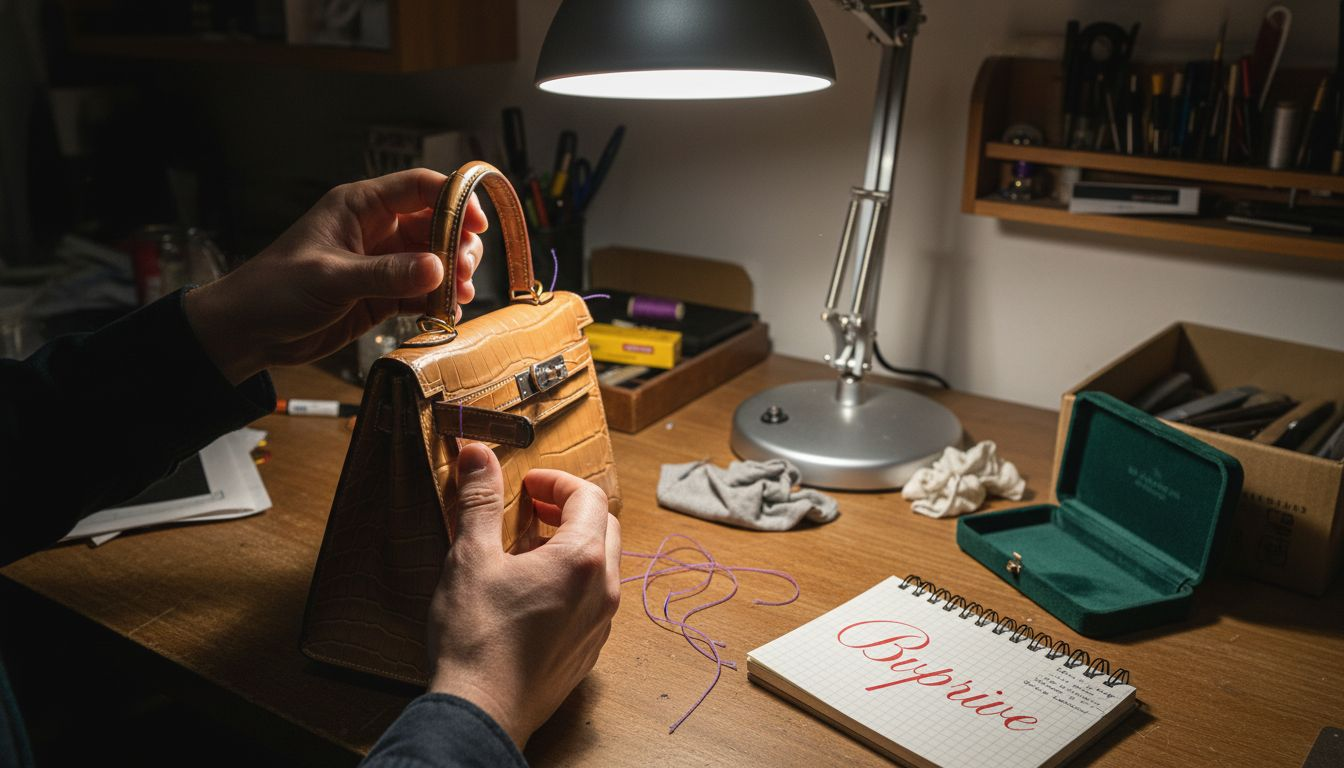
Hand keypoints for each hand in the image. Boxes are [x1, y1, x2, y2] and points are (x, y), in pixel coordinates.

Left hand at [185, 168, 487, 383]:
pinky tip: (446, 313)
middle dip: (458, 245)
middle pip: (436, 224)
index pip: (419, 188)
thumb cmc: (275, 290)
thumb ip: (387, 274)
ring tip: (458, 295)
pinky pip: (423, 291)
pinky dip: (439, 300)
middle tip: (464, 271)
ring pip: (435, 259)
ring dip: (452, 274)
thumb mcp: (331, 278)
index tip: (477, 224)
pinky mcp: (383, 295)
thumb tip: (438, 269)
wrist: (248, 331)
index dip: (454, 200)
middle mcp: (376, 230)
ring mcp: (382, 263)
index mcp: (359, 207)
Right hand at [427, 443, 620, 747]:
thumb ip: (479, 501)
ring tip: (528, 550)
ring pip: (602, 566)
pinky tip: (532, 593)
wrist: (481, 711)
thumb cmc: (476, 638)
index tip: (528, 485)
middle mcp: (603, 590)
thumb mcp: (470, 557)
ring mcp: (600, 624)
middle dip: (570, 509)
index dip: (558, 482)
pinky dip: (571, 582)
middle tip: (533, 509)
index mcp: (582, 559)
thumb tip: (478, 455)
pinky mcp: (588, 650)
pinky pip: (593, 601)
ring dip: (572, 545)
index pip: (589, 496)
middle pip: (604, 526)